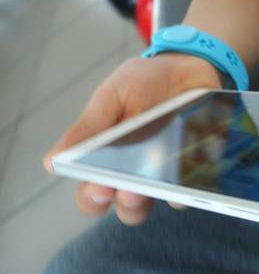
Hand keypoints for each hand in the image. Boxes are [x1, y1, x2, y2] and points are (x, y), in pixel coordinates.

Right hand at [44, 53, 221, 225]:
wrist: (188, 65)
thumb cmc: (142, 83)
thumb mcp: (112, 96)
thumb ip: (88, 127)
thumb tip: (50, 161)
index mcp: (104, 161)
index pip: (92, 195)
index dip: (93, 197)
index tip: (99, 186)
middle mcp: (133, 175)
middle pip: (126, 208)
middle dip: (126, 203)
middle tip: (130, 189)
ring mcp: (165, 174)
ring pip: (158, 202)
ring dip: (157, 197)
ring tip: (160, 182)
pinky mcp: (193, 168)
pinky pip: (192, 186)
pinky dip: (190, 183)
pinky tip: (190, 171)